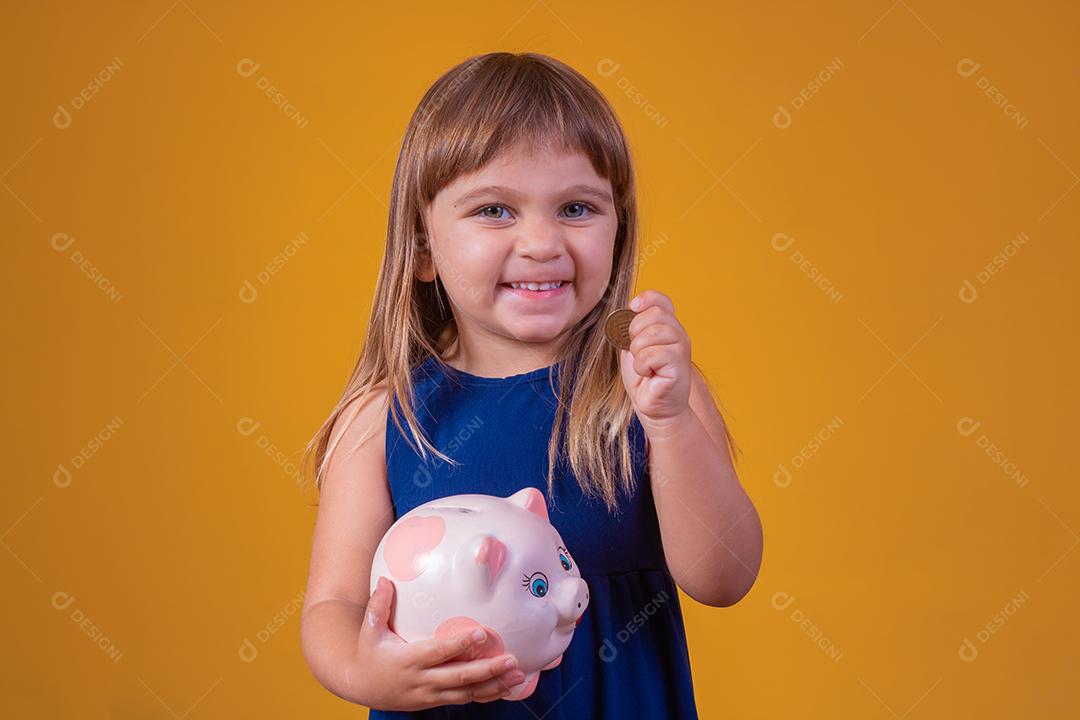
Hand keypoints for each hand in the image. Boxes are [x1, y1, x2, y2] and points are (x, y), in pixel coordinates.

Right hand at [350, 577, 525, 709]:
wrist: (362, 687)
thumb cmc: (369, 654)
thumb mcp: (369, 630)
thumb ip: (378, 605)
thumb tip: (383, 578)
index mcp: (409, 659)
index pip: (438, 652)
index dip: (460, 644)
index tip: (481, 633)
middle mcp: (422, 679)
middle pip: (459, 676)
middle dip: (487, 669)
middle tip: (510, 659)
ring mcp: (430, 694)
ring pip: (466, 692)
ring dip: (493, 685)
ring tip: (516, 675)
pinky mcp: (435, 700)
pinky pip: (464, 699)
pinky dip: (486, 695)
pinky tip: (505, 687)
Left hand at [618, 290, 692, 433]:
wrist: (654, 407)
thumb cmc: (644, 378)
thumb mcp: (634, 348)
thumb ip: (633, 329)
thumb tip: (630, 311)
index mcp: (668, 327)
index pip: (661, 300)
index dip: (646, 299)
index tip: (633, 308)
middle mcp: (679, 334)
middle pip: (653, 314)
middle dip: (635, 332)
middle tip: (637, 352)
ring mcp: (682, 349)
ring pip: (652, 334)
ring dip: (638, 352)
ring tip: (644, 366)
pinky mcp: (679, 366)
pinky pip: (652, 354)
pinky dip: (642, 366)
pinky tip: (648, 375)